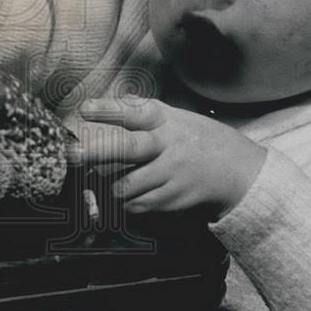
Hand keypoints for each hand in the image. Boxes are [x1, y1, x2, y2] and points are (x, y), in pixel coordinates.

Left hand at [72, 97, 267, 219]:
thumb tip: (101, 104)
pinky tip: (122, 196)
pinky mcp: (172, 199)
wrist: (237, 171)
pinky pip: (136, 205)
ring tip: (96, 181)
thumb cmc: (195, 139)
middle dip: (97, 152)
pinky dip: (123, 202)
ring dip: (105, 185)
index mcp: (165, 122)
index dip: (109, 110)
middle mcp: (167, 146)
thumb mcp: (174, 117)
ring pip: (125, 185)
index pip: (135, 112)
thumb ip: (140, 113)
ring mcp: (170, 175)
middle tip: (72, 154)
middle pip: (129, 149)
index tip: (84, 108)